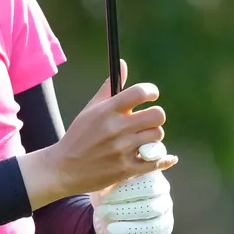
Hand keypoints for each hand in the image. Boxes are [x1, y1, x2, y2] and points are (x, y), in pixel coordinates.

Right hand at [17, 61, 175, 208]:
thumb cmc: (78, 136)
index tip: (151, 96)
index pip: (139, 92)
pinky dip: (164, 159)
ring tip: (144, 141)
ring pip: (157, 137)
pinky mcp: (126, 169)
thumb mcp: (90, 110)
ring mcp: (122, 150)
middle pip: (157, 115)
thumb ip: (109, 88)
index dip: (151, 92)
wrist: (65, 169)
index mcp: (107, 110)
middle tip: (147, 122)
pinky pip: (156, 161)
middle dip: (155, 117)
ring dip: (153, 138)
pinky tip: (168, 157)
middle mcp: (116, 128)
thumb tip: (123, 64)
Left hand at [91, 159, 174, 233]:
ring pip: (150, 208)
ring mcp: (165, 206)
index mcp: (151, 169)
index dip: (148, 158)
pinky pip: (151, 227)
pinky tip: (111, 228)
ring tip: (101, 212)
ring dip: (123, 211)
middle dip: (125, 192)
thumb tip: (110, 159)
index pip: (153, 162)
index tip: (130, 164)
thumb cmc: (109, 193)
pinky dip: (129, 228)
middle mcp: (163, 186)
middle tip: (102, 197)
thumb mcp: (107, 179)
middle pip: (151, 186)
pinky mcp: (165, 225)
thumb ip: (112, 168)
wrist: (113, 221)